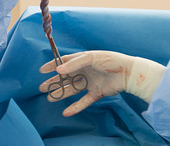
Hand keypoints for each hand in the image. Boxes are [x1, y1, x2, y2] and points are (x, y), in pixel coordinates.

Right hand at [39, 50, 165, 116]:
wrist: (128, 73)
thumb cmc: (111, 60)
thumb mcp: (91, 58)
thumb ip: (74, 64)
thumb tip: (58, 70)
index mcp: (83, 60)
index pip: (64, 62)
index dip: (53, 65)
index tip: (42, 70)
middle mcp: (85, 71)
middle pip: (66, 77)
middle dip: (54, 82)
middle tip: (41, 87)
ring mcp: (91, 82)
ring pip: (72, 89)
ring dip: (61, 93)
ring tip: (49, 97)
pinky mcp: (97, 93)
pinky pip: (84, 101)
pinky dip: (75, 107)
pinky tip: (66, 111)